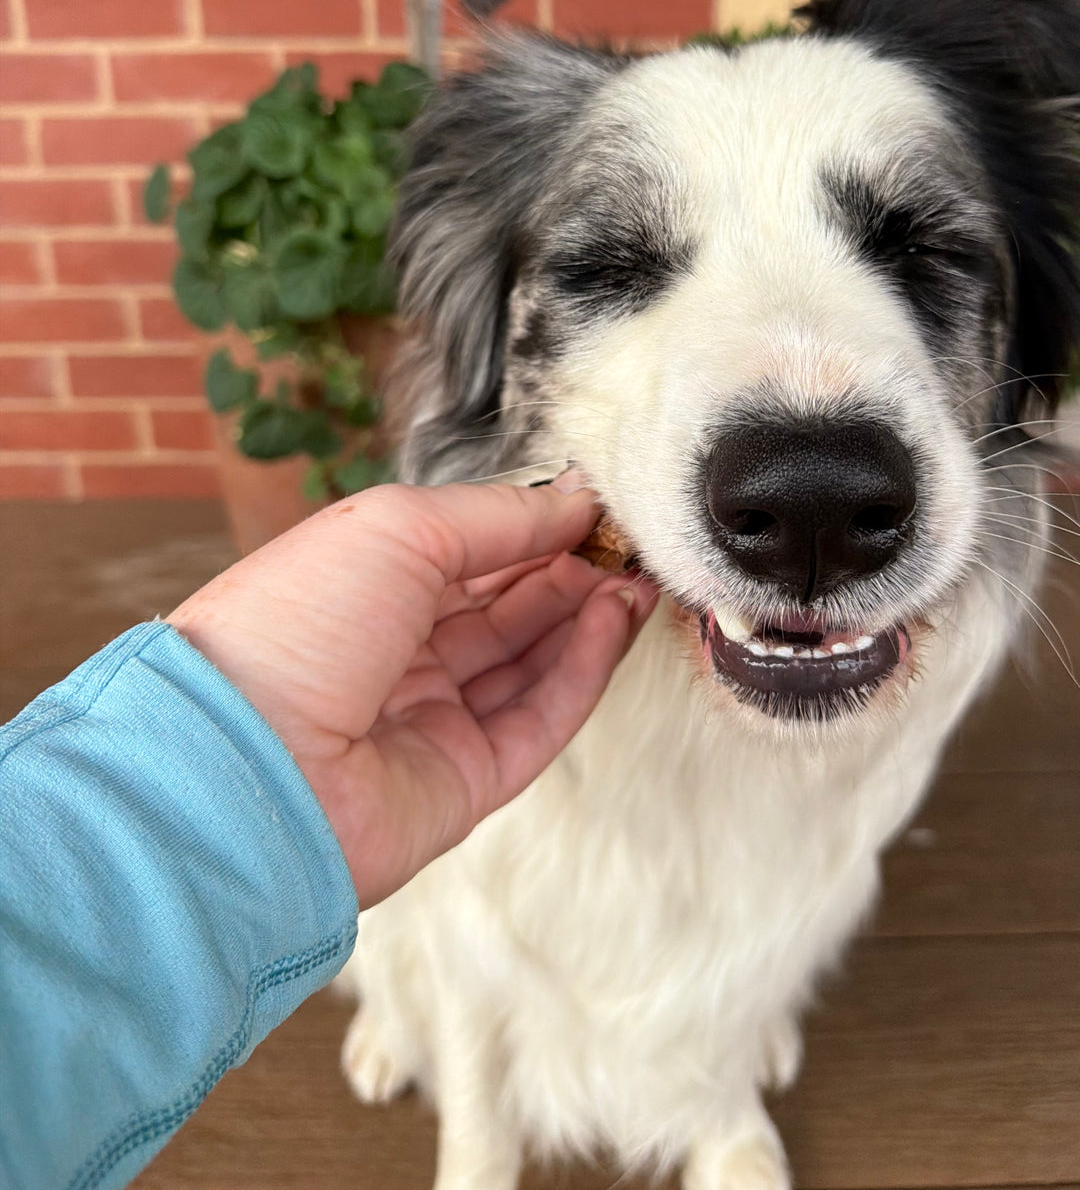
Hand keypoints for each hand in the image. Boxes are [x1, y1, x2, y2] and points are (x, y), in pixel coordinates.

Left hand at [168, 481, 656, 907]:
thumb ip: (499, 515)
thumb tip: (575, 497)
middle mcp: (396, 653)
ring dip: (589, 615)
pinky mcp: (463, 781)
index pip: (469, 552)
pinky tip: (614, 619)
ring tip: (635, 575)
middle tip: (628, 540)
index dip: (534, 526)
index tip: (596, 503)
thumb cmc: (295, 625)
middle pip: (506, 606)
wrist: (244, 764)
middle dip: (570, 568)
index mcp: (363, 587)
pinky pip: (539, 720)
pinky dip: (584, 669)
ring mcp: (430, 719)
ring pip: (531, 662)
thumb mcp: (399, 529)